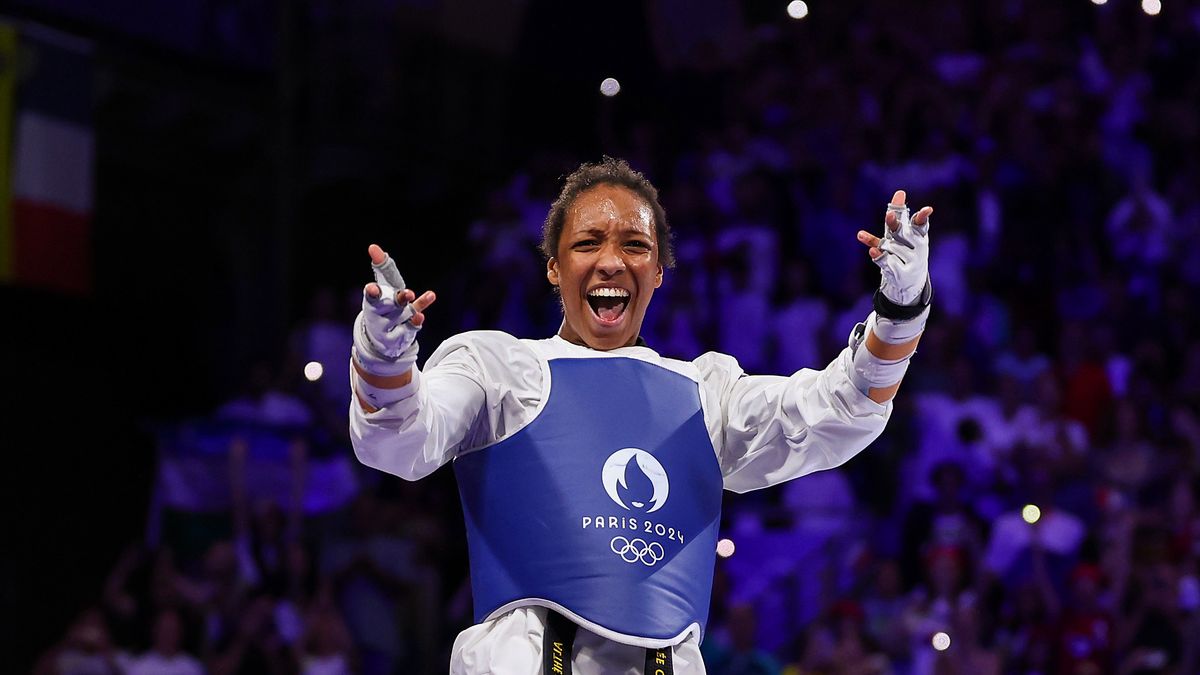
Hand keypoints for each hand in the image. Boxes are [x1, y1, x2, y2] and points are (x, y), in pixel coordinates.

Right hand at [352, 244, 436, 376]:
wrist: (381, 340)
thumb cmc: (383, 305)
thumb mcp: (383, 286)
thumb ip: (381, 267)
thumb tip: (373, 247)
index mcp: (372, 301)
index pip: (371, 297)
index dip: (372, 292)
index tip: (373, 288)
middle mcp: (379, 316)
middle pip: (388, 306)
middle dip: (397, 300)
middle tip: (407, 293)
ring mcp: (390, 328)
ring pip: (403, 316)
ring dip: (409, 310)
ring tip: (414, 299)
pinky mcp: (402, 336)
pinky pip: (411, 327)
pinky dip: (416, 322)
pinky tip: (421, 316)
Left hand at [857, 190, 931, 305]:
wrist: (910, 280)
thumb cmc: (906, 250)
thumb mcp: (902, 232)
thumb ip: (899, 214)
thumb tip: (900, 192)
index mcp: (920, 235)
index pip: (921, 223)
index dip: (923, 216)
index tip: (928, 209)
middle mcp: (918, 247)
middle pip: (902, 232)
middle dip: (894, 223)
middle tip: (888, 214)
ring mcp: (911, 261)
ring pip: (889, 246)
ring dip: (882, 246)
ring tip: (885, 251)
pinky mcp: (901, 272)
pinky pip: (885, 261)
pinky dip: (878, 256)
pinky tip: (872, 251)